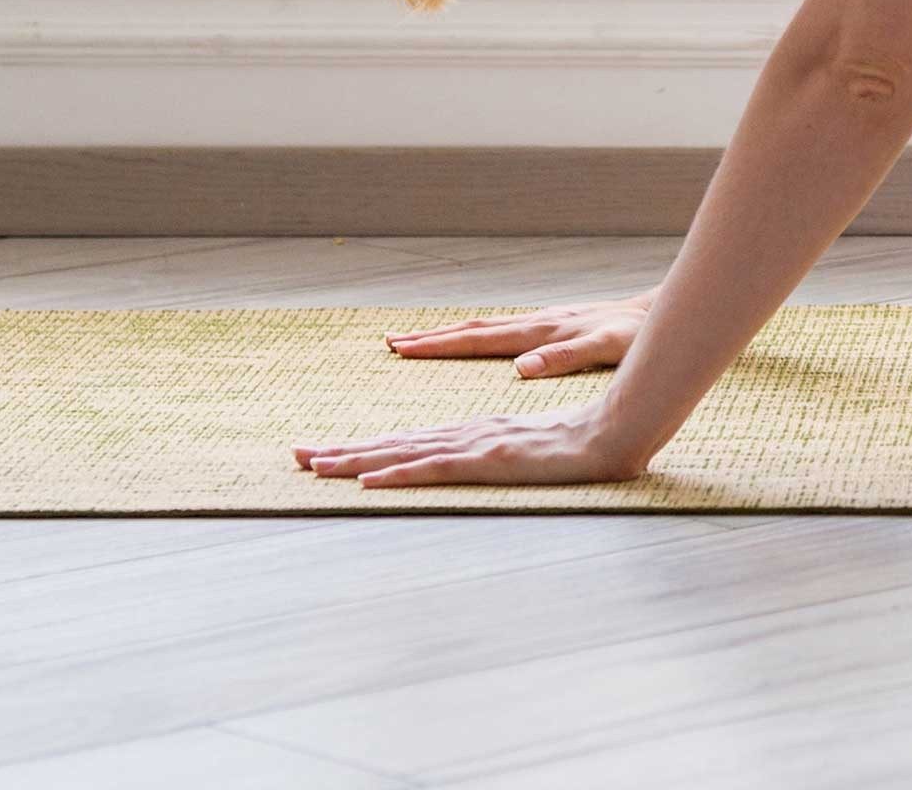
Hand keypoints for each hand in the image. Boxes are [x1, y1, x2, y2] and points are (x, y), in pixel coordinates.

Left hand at [291, 408, 646, 488]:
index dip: (362, 449)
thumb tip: (473, 464)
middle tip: (295, 456)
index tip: (323, 454)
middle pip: (392, 444)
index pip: (405, 444)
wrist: (616, 431)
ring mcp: (475, 446)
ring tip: (314, 464)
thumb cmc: (580, 444)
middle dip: (341, 451)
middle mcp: (465, 436)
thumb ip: (500, 456)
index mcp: (472, 436)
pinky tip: (369, 480)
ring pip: (402, 453)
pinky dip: (398, 473)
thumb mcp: (529, 454)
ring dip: (355, 459)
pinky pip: (434, 469)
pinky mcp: (489, 459)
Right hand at [381, 297, 647, 378]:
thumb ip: (564, 358)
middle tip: (389, 342)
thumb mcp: (605, 349)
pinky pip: (500, 332)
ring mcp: (541, 323)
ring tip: (414, 341)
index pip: (477, 340)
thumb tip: (520, 368)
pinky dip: (474, 337)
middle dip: (429, 338)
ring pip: (483, 329)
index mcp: (539, 332)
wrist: (656, 313)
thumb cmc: (635, 335)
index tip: (400, 347)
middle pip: (471, 331)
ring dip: (447, 335)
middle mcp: (534, 324)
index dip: (438, 346)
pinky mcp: (551, 328)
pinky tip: (469, 342)